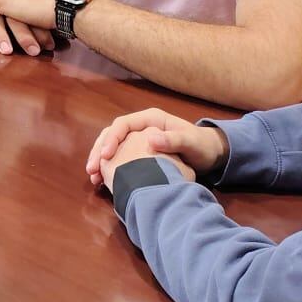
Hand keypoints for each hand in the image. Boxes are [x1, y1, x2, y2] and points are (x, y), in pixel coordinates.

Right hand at [87, 108, 224, 186]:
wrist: (210, 155)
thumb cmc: (201, 146)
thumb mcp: (191, 143)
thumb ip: (174, 140)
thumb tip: (151, 139)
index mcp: (150, 119)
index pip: (122, 124)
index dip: (111, 139)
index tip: (106, 156)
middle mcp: (140, 127)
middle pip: (111, 135)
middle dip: (99, 151)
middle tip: (91, 169)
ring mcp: (138, 140)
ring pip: (112, 147)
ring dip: (100, 161)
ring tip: (93, 177)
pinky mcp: (138, 153)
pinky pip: (119, 158)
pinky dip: (109, 169)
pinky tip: (103, 182)